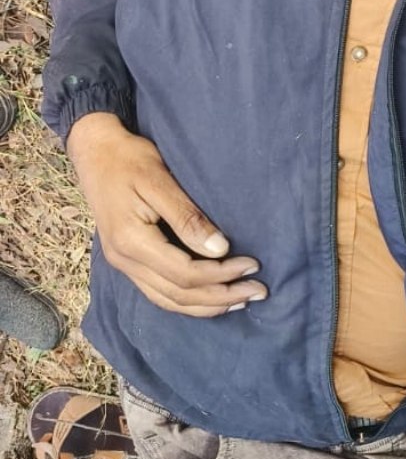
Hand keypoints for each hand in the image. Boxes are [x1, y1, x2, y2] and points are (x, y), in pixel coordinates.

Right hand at [68, 113, 267, 316]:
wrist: (95, 153)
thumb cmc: (129, 159)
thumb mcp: (159, 180)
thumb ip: (187, 217)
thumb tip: (219, 249)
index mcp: (131, 241)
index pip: (184, 273)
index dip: (222, 274)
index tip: (252, 265)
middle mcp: (124, 261)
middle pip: (179, 295)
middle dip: (222, 296)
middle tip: (258, 291)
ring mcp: (123, 265)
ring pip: (168, 301)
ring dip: (207, 306)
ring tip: (241, 301)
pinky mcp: (127, 262)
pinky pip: (160, 294)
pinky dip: (188, 301)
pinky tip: (211, 299)